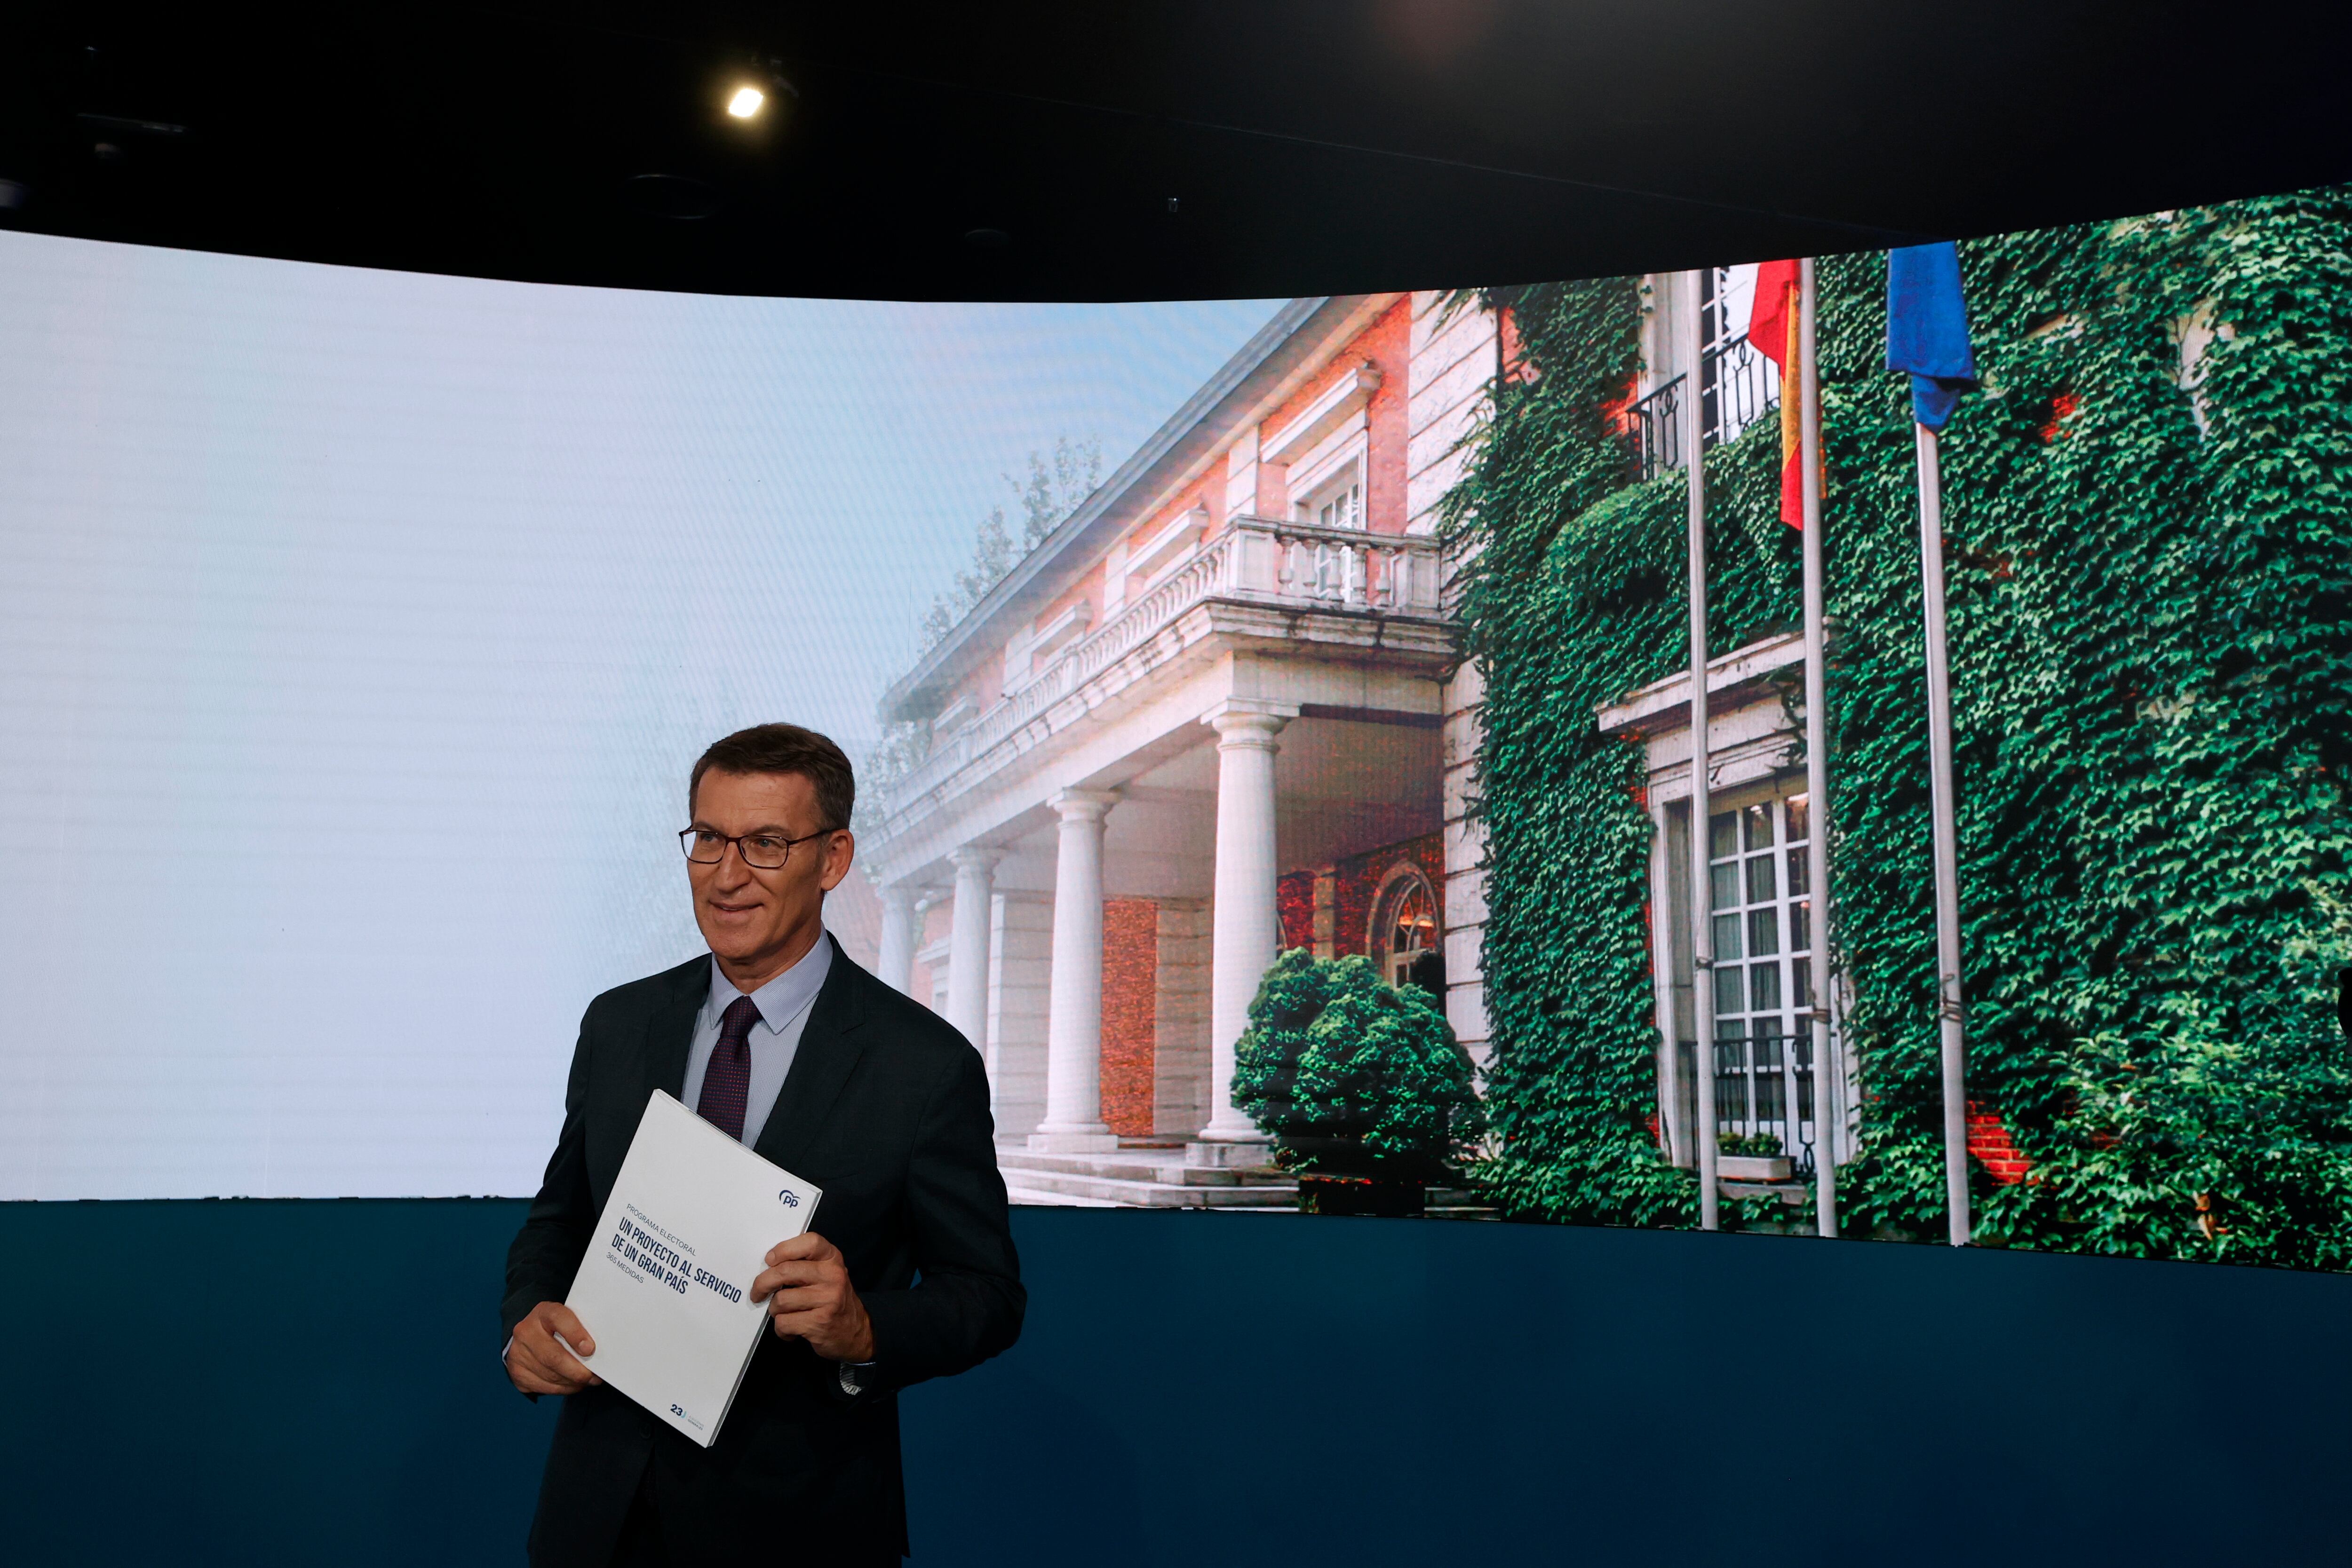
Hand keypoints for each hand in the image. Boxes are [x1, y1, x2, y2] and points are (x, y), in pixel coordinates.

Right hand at [507, 1301, 602, 1395]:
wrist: (528, 1334)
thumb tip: (598, 1351)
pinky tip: (571, 1384)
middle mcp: (526, 1331)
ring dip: (572, 1382)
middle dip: (577, 1371)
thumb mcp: (568, 1319)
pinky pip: (543, 1386)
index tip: (590, 1349)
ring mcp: (518, 1353)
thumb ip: (581, 1329)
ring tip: (586, 1381)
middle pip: (553, 1357)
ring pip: (549, 1375)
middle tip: (594, 1376)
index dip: (575, 1334)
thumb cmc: (556, 1327)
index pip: (559, 1319)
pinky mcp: (517, 1372)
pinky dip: (562, 1389)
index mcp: (543, 1312)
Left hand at [750, 1232, 873, 1361]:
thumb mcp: (826, 1274)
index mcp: (832, 1259)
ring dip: (775, 1310)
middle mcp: (833, 1276)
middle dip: (763, 1283)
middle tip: (758, 1292)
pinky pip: (784, 1322)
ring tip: (785, 1314)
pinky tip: (791, 1330)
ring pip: (781, 1300)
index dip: (784, 1249)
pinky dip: (781, 1329)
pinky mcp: (819, 1323)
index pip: (809, 1242)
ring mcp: (828, 1299)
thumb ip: (804, 1264)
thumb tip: (767, 1265)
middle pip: (785, 1271)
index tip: (769, 1260)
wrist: (856, 1331)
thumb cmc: (832, 1299)